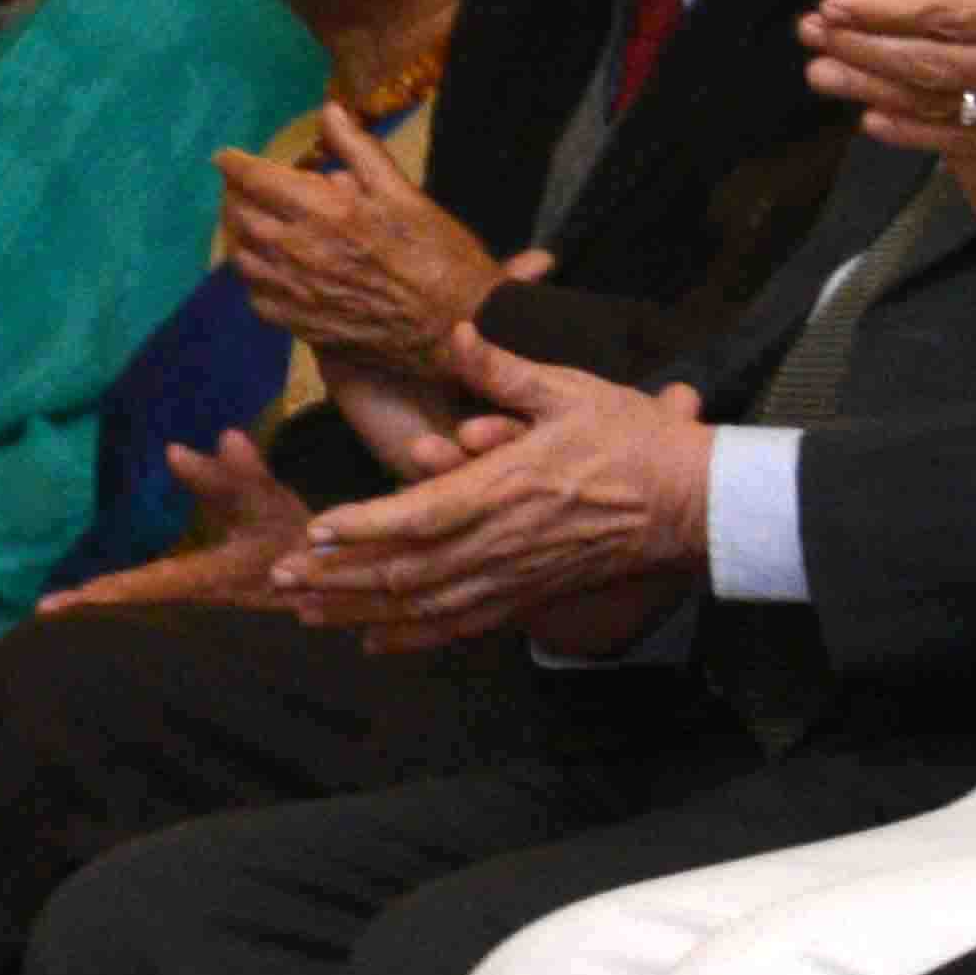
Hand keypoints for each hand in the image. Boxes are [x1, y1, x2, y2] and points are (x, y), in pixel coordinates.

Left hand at [32, 422, 316, 617]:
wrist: (333, 572)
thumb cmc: (299, 535)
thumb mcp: (271, 501)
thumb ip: (238, 475)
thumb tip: (210, 440)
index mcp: (210, 577)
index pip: (146, 586)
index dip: (103, 594)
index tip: (56, 606)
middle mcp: (200, 596)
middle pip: (137, 601)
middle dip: (92, 605)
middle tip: (46, 610)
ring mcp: (202, 599)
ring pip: (146, 603)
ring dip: (107, 603)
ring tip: (63, 606)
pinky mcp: (206, 594)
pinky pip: (158, 597)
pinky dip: (129, 596)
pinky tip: (108, 597)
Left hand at [212, 103, 512, 371]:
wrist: (455, 325)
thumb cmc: (437, 253)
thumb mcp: (404, 192)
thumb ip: (359, 150)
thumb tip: (329, 112)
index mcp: (323, 212)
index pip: (255, 180)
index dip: (234, 164)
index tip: (226, 157)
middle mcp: (297, 251)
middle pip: (238, 216)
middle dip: (232, 195)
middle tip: (238, 186)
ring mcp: (295, 292)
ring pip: (241, 257)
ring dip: (237, 234)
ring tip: (248, 221)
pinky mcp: (299, 325)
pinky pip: (256, 297)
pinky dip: (253, 276)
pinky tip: (267, 267)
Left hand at [267, 320, 714, 647]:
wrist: (693, 502)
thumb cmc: (633, 439)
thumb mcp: (570, 390)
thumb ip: (504, 370)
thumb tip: (456, 332)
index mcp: (508, 487)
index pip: (423, 514)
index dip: (366, 526)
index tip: (316, 531)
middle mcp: (504, 541)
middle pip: (409, 571)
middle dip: (341, 578)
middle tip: (282, 580)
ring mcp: (516, 575)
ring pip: (427, 605)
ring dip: (362, 611)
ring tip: (306, 612)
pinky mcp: (530, 595)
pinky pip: (464, 624)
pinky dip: (415, 636)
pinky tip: (373, 642)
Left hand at [808, 0, 975, 163]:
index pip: (942, 13)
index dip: (880, 11)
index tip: (831, 3)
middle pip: (923, 59)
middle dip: (858, 46)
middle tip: (805, 34)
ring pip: (936, 100)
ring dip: (871, 86)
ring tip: (819, 74)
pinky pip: (969, 141)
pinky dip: (917, 132)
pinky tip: (877, 122)